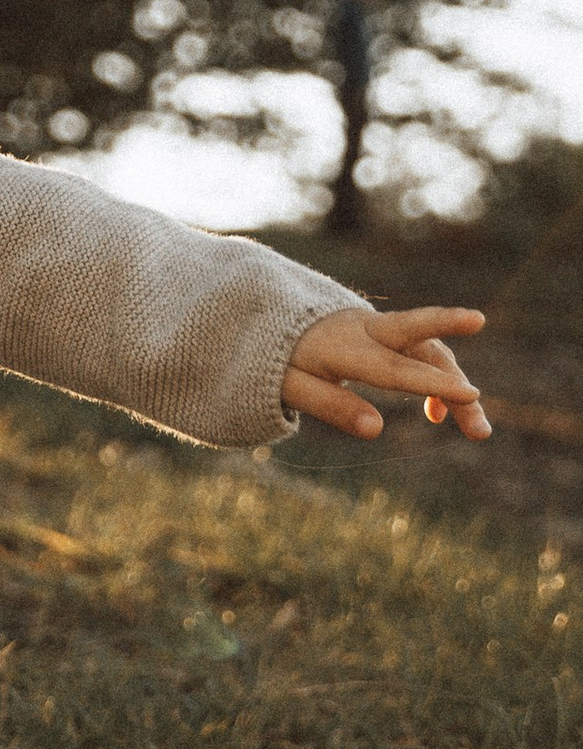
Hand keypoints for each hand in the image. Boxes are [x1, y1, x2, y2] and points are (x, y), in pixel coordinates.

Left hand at [283, 305, 488, 442]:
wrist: (269, 316)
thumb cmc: (276, 358)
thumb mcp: (289, 386)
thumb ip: (329, 406)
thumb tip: (376, 430)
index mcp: (339, 346)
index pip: (391, 368)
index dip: (430, 383)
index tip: (470, 396)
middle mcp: (365, 330)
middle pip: (415, 334)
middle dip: (447, 337)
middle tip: (478, 337)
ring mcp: (378, 328)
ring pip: (427, 350)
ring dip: (455, 385)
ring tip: (479, 432)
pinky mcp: (386, 332)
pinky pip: (420, 352)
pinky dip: (436, 379)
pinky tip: (438, 415)